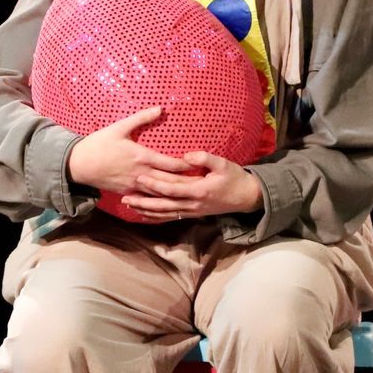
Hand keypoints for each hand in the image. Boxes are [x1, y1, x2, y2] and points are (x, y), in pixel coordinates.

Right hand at [66, 107, 192, 195]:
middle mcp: (142, 174)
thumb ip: (142, 118)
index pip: (172, 164)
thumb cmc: (99, 144)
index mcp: (142, 156)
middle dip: (189, 183)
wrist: (79, 165)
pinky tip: (172, 204)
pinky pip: (149, 200)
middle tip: (206, 184)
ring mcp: (135, 186)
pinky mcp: (128, 193)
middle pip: (171, 182)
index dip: (189, 165)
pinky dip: (162, 202)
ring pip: (162, 194)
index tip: (202, 165)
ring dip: (178, 195)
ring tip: (194, 195)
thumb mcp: (120, 127)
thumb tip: (161, 108)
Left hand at [120, 152, 263, 219]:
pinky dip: (156, 217)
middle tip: (125, 197)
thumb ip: (205, 158)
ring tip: (129, 205)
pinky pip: (171, 217)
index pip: (172, 188)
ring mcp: (192, 210)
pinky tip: (144, 215)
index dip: (155, 184)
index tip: (140, 177)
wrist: (246, 197)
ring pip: (164, 213)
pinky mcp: (192, 213)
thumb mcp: (224, 164)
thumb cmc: (235, 178)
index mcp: (199, 190)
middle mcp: (192, 203)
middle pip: (163, 204)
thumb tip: (187, 155)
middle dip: (143, 201)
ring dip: (146, 210)